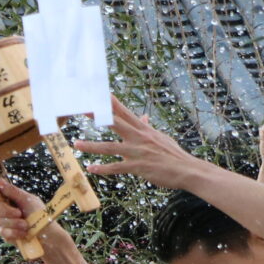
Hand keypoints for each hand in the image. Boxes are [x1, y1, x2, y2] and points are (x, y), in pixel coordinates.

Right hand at [0, 177, 50, 246]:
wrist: (47, 234)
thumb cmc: (40, 214)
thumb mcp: (28, 200)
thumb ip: (13, 192)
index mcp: (9, 197)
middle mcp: (4, 208)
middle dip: (5, 210)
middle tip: (19, 213)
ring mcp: (4, 221)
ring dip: (13, 222)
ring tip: (26, 225)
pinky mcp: (6, 234)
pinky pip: (4, 232)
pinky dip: (15, 232)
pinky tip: (24, 233)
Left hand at [75, 97, 199, 188]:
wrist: (187, 170)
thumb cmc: (173, 154)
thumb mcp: (160, 137)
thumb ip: (148, 128)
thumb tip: (143, 117)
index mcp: (144, 129)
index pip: (125, 113)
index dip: (112, 103)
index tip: (99, 94)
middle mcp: (139, 137)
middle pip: (115, 124)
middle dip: (98, 117)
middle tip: (83, 110)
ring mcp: (137, 152)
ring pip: (110, 147)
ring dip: (91, 146)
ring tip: (76, 144)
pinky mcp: (138, 167)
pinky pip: (116, 167)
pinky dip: (103, 169)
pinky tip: (91, 169)